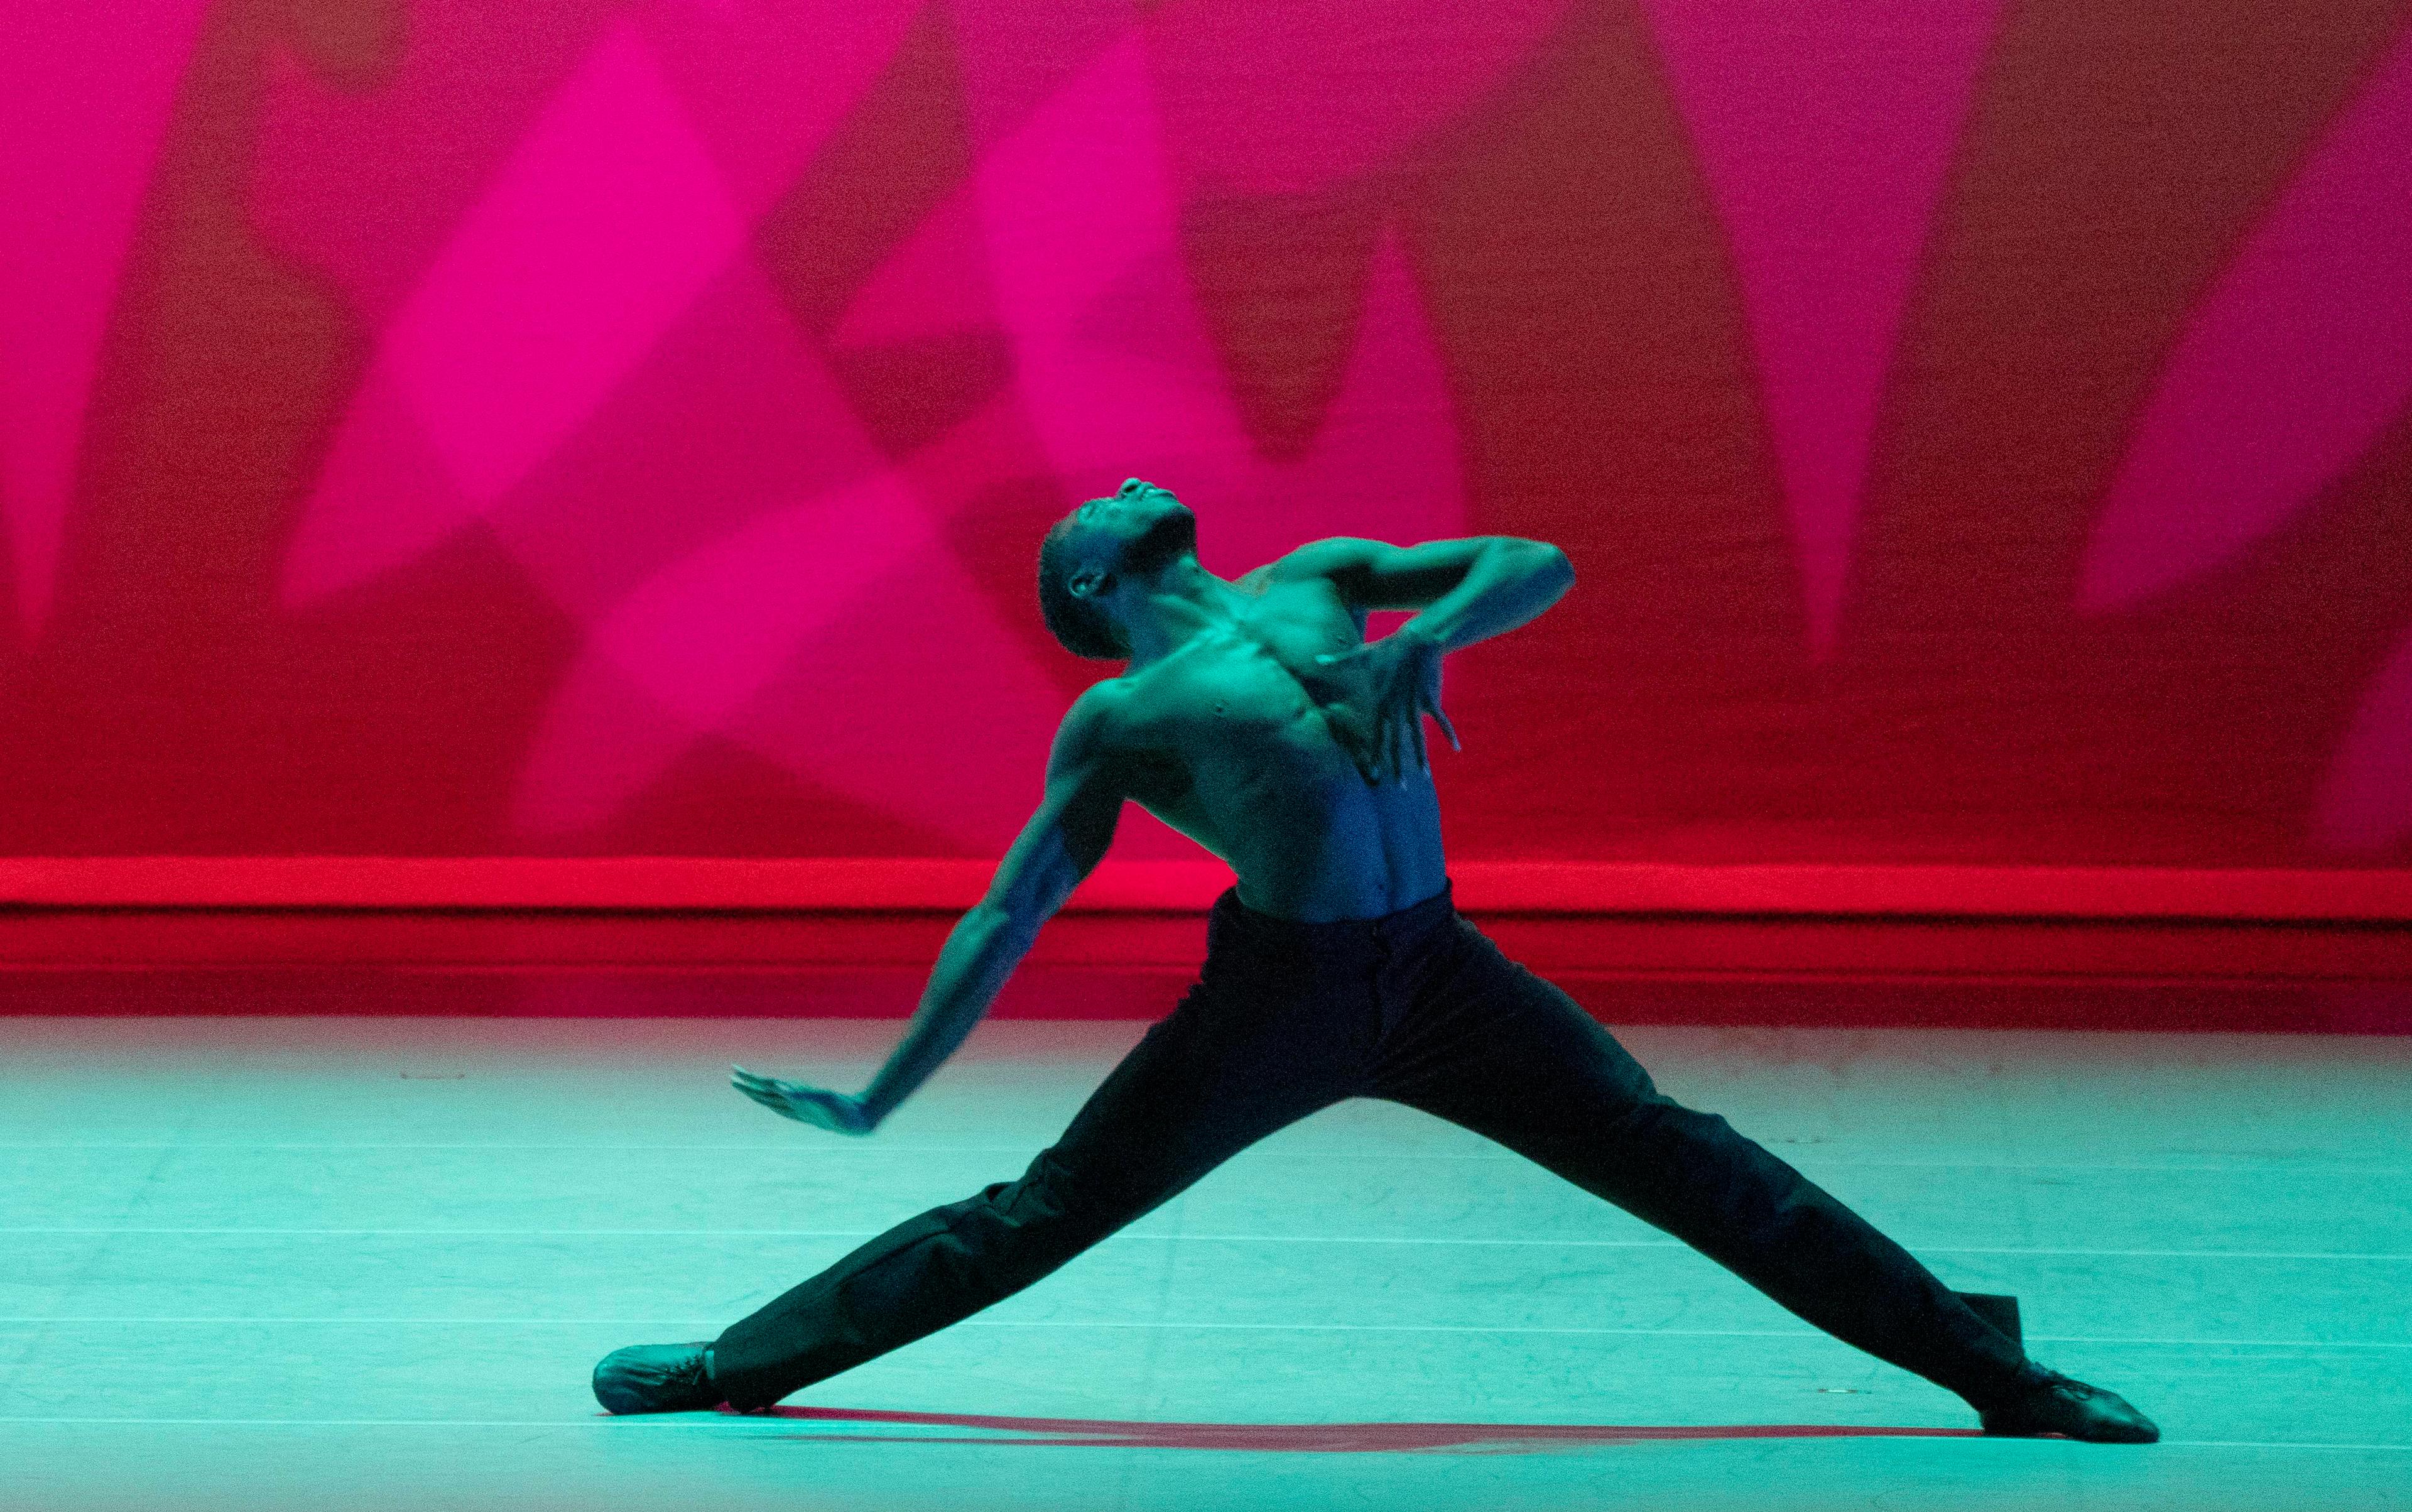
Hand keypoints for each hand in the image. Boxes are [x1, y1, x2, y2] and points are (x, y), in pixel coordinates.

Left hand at [730, 1066, 875, 1134]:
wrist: (854, 1123)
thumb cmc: (839, 1110)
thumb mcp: (821, 1099)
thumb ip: (800, 1094)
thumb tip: (779, 1088)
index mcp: (792, 1099)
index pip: (764, 1088)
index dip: (749, 1081)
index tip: (734, 1073)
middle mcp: (791, 1105)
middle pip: (763, 1095)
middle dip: (747, 1086)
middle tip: (732, 1076)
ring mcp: (797, 1109)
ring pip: (770, 1101)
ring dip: (757, 1093)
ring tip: (745, 1086)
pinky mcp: (805, 1110)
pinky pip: (782, 1105)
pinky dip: (773, 1099)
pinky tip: (773, 1100)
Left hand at [1310, 622, 1460, 784]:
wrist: (1418, 640)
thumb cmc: (1387, 648)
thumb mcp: (1360, 655)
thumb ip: (1338, 661)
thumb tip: (1317, 658)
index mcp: (1381, 704)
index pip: (1377, 736)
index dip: (1376, 756)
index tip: (1375, 774)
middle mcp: (1397, 709)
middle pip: (1397, 743)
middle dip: (1398, 766)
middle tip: (1400, 788)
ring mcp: (1416, 706)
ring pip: (1418, 738)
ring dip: (1421, 758)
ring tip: (1424, 776)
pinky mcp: (1431, 700)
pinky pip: (1442, 721)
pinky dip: (1450, 734)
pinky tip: (1457, 748)